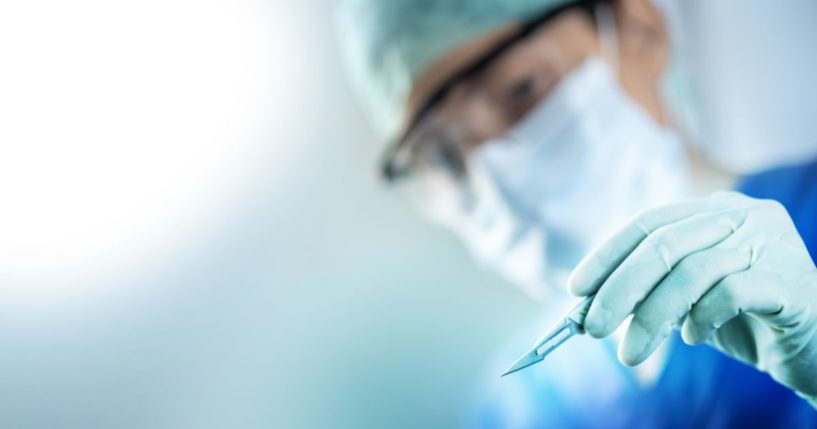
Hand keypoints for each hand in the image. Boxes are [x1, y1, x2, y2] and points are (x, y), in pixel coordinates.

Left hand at [568, 191, 816, 404]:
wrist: (815, 349)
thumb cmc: (745, 322)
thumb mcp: (689, 299)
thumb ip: (651, 291)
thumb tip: (589, 306)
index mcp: (714, 211)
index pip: (648, 223)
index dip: (607, 255)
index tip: (576, 289)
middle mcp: (743, 216)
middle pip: (663, 244)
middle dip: (619, 289)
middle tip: (592, 328)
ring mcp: (771, 242)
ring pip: (692, 271)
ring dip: (652, 316)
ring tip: (631, 351)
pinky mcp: (792, 279)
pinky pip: (731, 292)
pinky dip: (702, 318)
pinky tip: (694, 337)